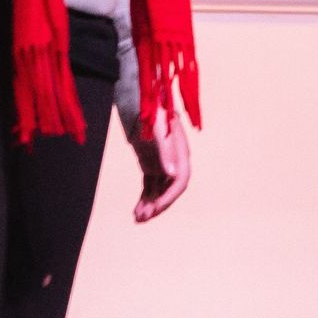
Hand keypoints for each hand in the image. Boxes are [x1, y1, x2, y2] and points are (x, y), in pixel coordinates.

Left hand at [131, 106, 189, 222]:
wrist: (140, 99)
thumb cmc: (151, 112)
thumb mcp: (156, 130)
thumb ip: (165, 152)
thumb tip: (172, 174)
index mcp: (181, 153)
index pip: (180, 181)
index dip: (169, 197)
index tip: (154, 208)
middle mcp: (174, 161)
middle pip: (170, 190)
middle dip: (158, 205)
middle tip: (143, 218)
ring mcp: (162, 163)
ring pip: (159, 190)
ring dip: (150, 205)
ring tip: (137, 219)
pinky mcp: (150, 163)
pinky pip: (149, 185)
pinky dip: (144, 198)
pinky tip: (136, 209)